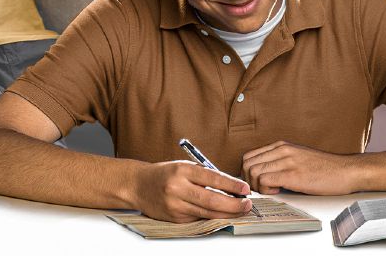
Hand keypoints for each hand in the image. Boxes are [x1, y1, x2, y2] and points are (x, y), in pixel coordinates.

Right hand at [131, 161, 251, 222]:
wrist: (138, 186)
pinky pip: (198, 218)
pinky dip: (212, 216)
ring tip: (240, 210)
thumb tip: (232, 187)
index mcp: (182, 170)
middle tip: (247, 204)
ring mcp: (175, 205)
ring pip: (207, 212)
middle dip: (233, 204)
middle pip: (212, 199)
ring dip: (227, 213)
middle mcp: (178, 188)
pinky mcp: (174, 218)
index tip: (245, 189)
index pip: (213, 178)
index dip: (232, 185)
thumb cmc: (165, 174)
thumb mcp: (185, 166)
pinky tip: (222, 214)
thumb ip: (206, 176)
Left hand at [242, 141, 357, 195]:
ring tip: (271, 190)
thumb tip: (263, 175)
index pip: (249, 156)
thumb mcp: (299, 157)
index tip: (256, 183)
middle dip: (248, 181)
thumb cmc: (325, 168)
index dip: (247, 173)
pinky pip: (265, 180)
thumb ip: (281, 161)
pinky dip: (266, 189)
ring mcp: (288, 161)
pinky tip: (278, 191)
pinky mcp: (293, 174)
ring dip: (257, 186)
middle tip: (261, 189)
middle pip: (247, 164)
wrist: (346, 171)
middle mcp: (282, 150)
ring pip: (253, 172)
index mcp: (282, 145)